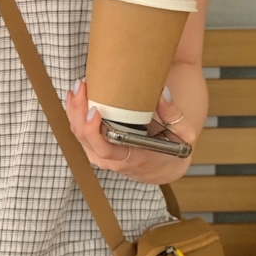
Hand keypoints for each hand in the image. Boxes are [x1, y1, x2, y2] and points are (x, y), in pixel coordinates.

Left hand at [65, 79, 195, 183]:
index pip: (105, 149)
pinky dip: (74, 116)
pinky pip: (80, 134)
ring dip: (74, 111)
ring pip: (79, 136)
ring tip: (76, 88)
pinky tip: (74, 98)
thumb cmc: (170, 150)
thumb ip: (174, 115)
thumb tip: (162, 94)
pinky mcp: (95, 150)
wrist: (161, 168)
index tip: (95, 110)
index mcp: (132, 158)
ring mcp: (100, 156)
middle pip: (86, 139)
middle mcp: (111, 160)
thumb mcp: (182, 136)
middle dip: (79, 112)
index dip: (94, 131)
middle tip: (82, 87)